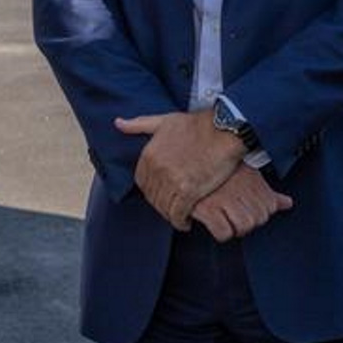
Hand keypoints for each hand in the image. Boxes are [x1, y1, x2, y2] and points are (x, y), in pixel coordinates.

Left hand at [115, 110, 244, 228]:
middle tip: (172, 206)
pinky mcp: (189, 191)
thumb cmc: (197, 124)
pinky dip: (180, 221)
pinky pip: (178, 214)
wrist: (224, 129)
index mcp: (149, 154)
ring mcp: (172, 181)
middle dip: (161, 203)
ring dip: (170, 214)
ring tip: (179, 215)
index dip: (151, 190)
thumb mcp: (164, 120)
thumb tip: (117, 124)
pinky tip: (186, 222)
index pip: (141, 182)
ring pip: (164, 207)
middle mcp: (157, 169)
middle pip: (152, 197)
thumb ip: (139, 124)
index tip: (162, 192)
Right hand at [190, 165, 292, 241]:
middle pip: (257, 220)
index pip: (269, 208)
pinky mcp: (207, 208)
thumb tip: (288, 203)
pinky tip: (210, 222)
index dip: (257, 211)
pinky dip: (218, 232)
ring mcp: (224, 198)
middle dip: (246, 222)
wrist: (184, 160)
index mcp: (252, 179)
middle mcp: (241, 187)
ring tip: (221, 218)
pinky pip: (223, 233)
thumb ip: (266, 192)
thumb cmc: (216, 172)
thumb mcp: (245, 175)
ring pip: (243, 228)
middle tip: (229, 213)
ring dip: (233, 228)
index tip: (242, 205)